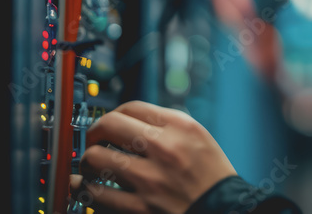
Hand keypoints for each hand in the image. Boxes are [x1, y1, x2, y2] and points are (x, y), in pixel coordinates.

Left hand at [69, 100, 237, 213]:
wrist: (225, 210)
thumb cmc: (211, 176)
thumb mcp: (198, 138)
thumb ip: (166, 125)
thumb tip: (130, 122)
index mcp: (180, 127)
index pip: (132, 107)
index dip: (114, 113)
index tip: (109, 123)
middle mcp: (164, 148)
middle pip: (109, 124)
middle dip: (94, 132)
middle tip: (94, 141)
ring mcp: (150, 180)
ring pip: (96, 158)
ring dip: (88, 162)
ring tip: (91, 166)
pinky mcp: (139, 209)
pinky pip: (98, 194)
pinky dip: (86, 189)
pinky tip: (89, 188)